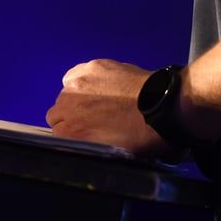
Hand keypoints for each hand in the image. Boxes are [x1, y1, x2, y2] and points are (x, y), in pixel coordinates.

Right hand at [45, 58, 180, 158]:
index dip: (74, 133)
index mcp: (71, 135)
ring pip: (65, 93)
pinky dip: (84, 80)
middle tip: (95, 117)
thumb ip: (88, 145)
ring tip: (101, 100)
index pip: (57, 134)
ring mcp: (77, 86)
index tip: (87, 133)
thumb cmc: (143, 136)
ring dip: (78, 97)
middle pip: (56, 113)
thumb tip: (88, 142)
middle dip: (72, 116)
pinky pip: (75, 75)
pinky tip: (101, 85)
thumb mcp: (110, 152)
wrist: (163, 107)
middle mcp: (67, 109)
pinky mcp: (90, 68)